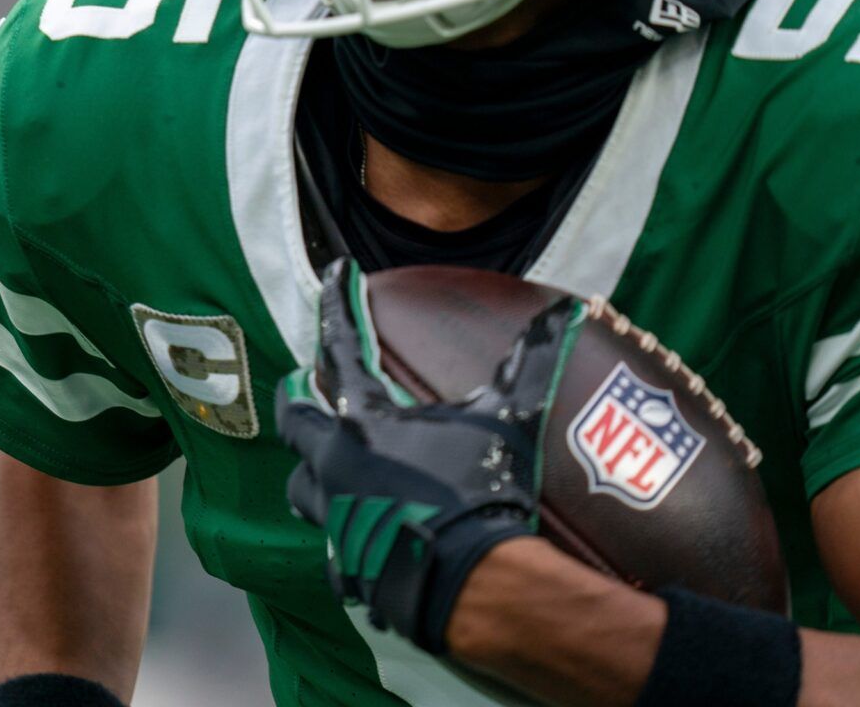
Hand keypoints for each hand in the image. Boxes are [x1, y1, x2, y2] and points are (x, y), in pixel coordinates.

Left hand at [275, 258, 577, 653]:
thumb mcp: (509, 422)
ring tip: (325, 463)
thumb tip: (564, 313)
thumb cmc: (485, 496)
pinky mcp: (350, 570)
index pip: (342, 346)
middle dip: (297, 398)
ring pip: (302, 488)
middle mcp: (335, 468)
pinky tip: (361, 537)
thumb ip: (530, 365)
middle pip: (295, 421)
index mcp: (365, 424)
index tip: (335, 272)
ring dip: (311, 471)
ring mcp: (338, 522)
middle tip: (304, 384)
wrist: (476, 587)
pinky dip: (346, 541)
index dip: (337, 303)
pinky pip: (335, 553)